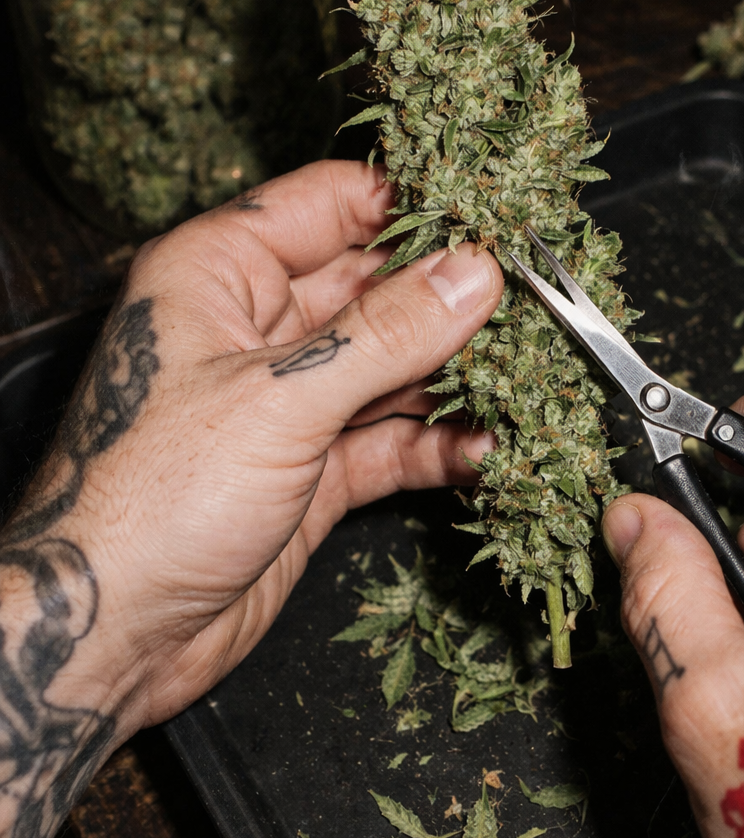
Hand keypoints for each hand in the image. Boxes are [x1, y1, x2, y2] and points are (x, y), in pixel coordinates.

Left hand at [0, 160, 502, 837]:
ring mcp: (287, 404)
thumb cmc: (153, 498)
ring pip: (391, 367)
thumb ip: (387, 334)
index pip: (332, 204)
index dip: (414, 206)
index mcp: (218, 273)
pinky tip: (485, 452)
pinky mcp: (311, 472)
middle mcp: (254, 328)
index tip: (498, 215)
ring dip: (456, 378)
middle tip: (537, 305)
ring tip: (529, 381)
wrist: (112, 633)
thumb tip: (475, 273)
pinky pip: (390, 441)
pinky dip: (437, 446)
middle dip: (452, 300)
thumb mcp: (280, 399)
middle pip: (374, 287)